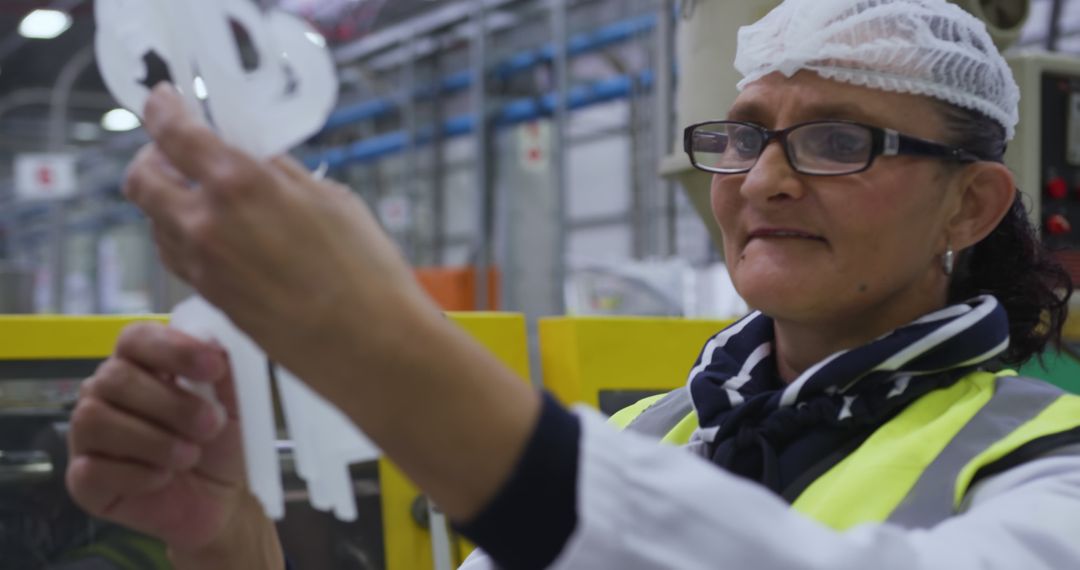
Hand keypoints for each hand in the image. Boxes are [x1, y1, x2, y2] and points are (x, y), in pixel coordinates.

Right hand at [65, 322, 282, 566]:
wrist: (224, 499)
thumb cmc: (225, 442)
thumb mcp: (238, 402)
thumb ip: (228, 368)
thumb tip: (217, 339)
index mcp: (142, 364)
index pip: (135, 338)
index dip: (172, 349)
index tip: (213, 368)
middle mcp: (106, 393)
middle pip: (114, 378)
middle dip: (172, 404)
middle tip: (211, 425)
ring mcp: (89, 436)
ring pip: (93, 419)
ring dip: (153, 440)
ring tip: (189, 455)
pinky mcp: (83, 480)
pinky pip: (91, 469)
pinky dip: (137, 475)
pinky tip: (163, 477)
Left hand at [122, 83, 435, 381]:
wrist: (370, 345)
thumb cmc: (365, 273)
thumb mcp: (332, 200)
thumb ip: (282, 175)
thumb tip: (257, 162)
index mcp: (239, 184)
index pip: (174, 133)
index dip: (162, 110)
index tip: (163, 100)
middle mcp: (206, 223)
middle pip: (142, 181)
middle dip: (151, 158)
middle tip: (175, 151)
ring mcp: (203, 266)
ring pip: (156, 222)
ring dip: (169, 202)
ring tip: (204, 197)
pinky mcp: (212, 299)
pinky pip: (178, 257)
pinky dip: (184, 237)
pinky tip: (217, 236)